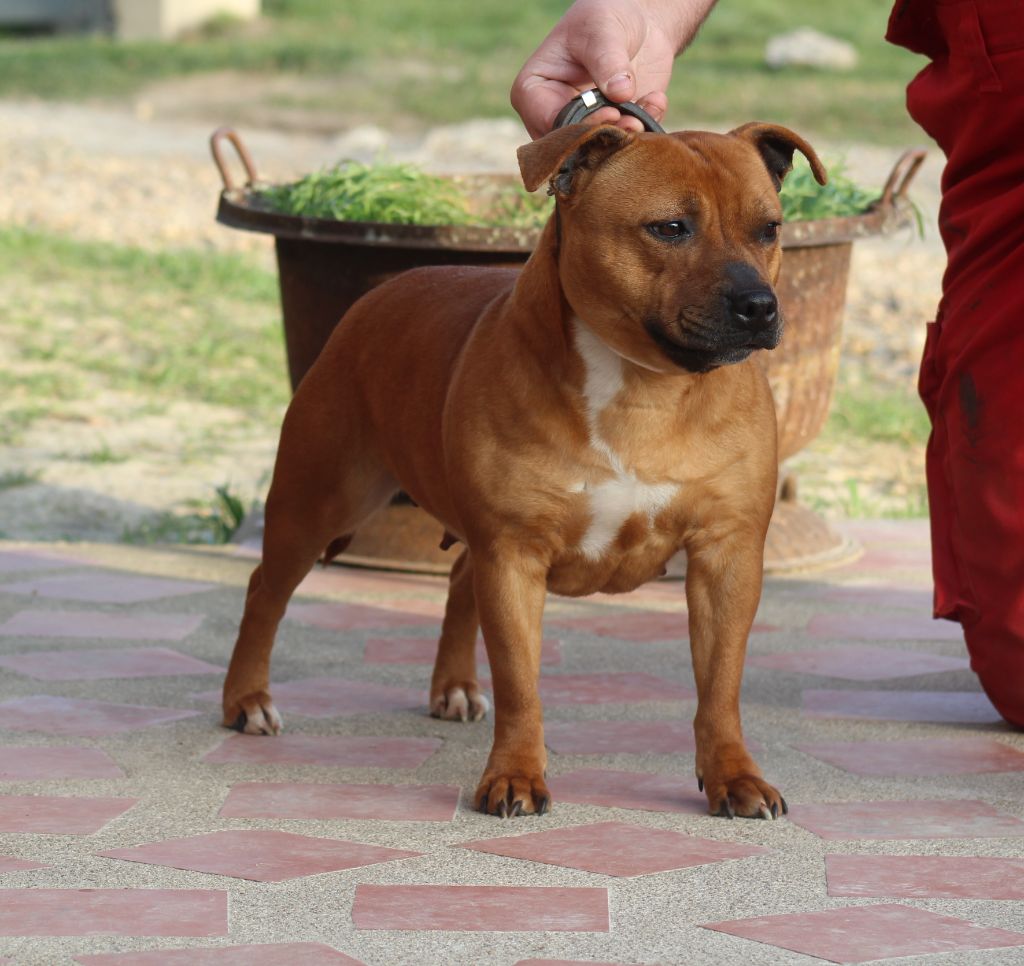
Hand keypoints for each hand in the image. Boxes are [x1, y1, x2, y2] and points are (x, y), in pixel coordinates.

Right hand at [511, 0, 717, 138]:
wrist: (639, 24)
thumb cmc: (606, 18)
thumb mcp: (602, 29)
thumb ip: (608, 59)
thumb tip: (621, 91)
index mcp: (533, 92)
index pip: (549, 124)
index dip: (579, 125)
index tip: (612, 111)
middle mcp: (551, 118)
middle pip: (571, 147)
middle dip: (604, 138)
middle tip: (633, 122)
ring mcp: (581, 129)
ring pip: (597, 153)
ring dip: (626, 138)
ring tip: (647, 108)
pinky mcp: (609, 134)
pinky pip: (624, 146)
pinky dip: (646, 128)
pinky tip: (656, 99)